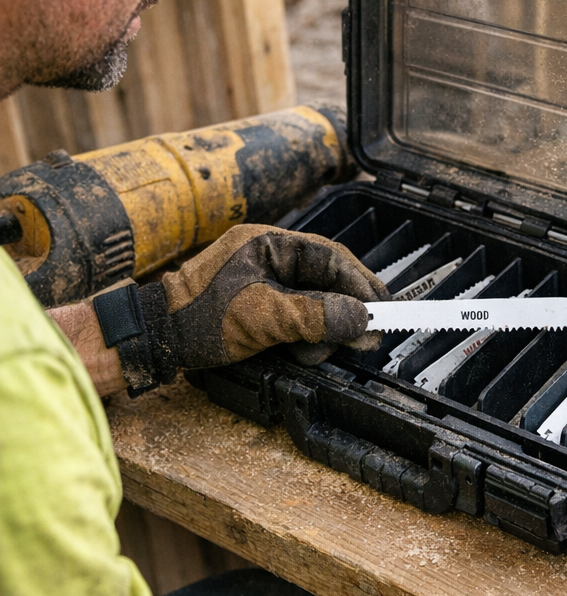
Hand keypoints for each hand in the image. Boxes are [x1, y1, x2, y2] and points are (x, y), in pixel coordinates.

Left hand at [97, 226, 388, 393]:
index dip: (361, 282)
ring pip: (315, 302)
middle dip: (346, 310)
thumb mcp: (263, 317)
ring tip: (319, 351)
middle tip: (368, 336)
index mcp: (268, 243)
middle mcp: (269, 257)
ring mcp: (264, 283)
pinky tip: (307, 352)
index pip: (330, 256)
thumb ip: (316, 315)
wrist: (154, 341)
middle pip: (327, 279)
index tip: (384, 307)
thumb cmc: (198, 320)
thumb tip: (363, 319)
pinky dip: (308, 336)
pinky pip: (299, 317)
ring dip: (325, 329)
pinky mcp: (259, 307)